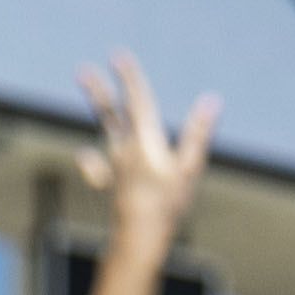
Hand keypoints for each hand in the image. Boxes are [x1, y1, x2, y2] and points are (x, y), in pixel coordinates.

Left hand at [75, 52, 218, 249]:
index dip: (129, 77)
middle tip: (82, 70)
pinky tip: (84, 156)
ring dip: (100, 112)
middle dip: (99, 90)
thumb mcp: (188, 168)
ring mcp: (116, 168)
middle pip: (111, 114)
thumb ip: (198, 133)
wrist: (138, 239)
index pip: (137, 101)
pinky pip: (100, 170)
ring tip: (92, 96)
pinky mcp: (112, 187)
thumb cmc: (166, 205)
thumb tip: (212, 99)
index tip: (117, 55)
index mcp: (144, 142)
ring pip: (106, 133)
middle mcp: (125, 150)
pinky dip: (93, 161)